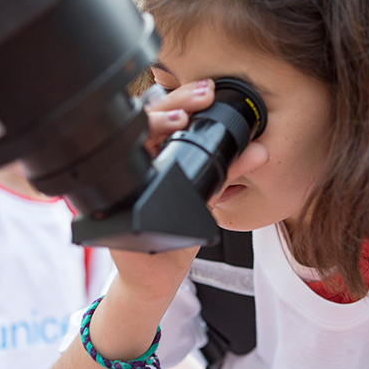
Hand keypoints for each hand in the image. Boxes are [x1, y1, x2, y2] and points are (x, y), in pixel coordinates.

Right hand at [110, 79, 268, 302]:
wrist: (155, 278)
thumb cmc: (174, 238)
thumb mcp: (206, 200)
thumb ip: (227, 174)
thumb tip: (260, 151)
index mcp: (153, 156)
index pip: (164, 117)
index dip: (183, 99)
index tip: (207, 89)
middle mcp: (132, 164)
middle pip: (144, 120)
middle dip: (173, 103)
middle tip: (200, 96)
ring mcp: (118, 182)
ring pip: (128, 141)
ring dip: (154, 125)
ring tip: (181, 119)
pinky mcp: (108, 205)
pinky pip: (116, 179)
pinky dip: (131, 164)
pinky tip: (150, 151)